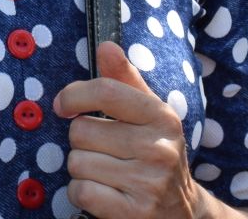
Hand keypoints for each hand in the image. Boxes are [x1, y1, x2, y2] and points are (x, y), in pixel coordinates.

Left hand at [55, 42, 204, 218]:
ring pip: (76, 162)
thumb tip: (106, 45)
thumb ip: (124, 80)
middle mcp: (160, 148)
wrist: (183, 213)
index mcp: (162, 117)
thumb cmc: (154, 153)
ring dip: (82, 169)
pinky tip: (104, 193)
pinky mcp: (135, 213)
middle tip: (104, 152)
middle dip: (82, 142)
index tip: (64, 105)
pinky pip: (80, 191)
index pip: (106, 91)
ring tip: (108, 173)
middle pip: (81, 131)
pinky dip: (82, 193)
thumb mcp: (147, 114)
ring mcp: (149, 183)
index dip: (74, 95)